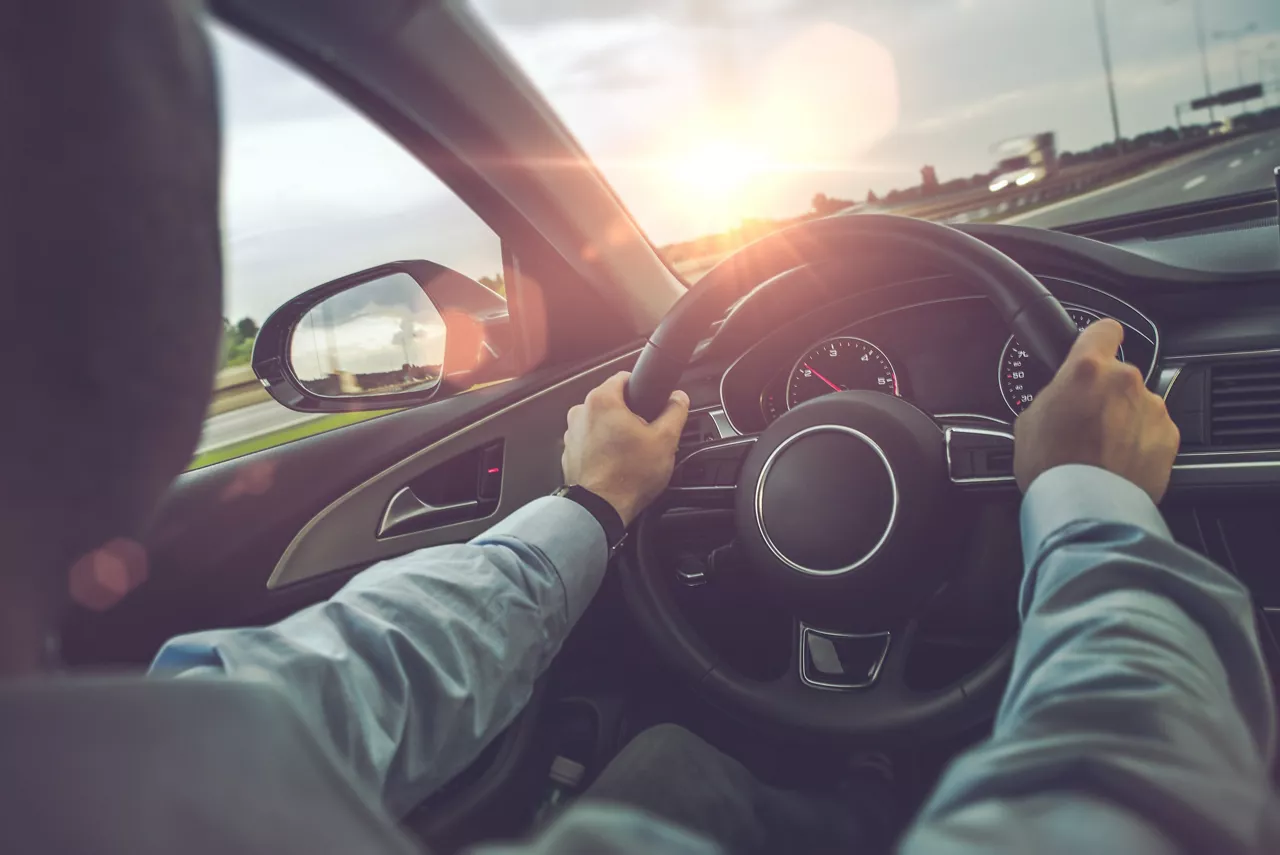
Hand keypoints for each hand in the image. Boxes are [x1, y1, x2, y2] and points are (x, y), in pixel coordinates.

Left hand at [562, 372, 689, 526]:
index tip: (652, 403)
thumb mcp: (665, 440)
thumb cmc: (628, 477)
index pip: (624, 378)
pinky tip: (617, 464)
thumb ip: (675, 412)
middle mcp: (580, 412)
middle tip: (646, 435)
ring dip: (615, 432)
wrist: (599, 510)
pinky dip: (602, 449)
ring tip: (632, 453)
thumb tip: (679, 399)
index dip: (642, 388)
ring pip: (600, 423)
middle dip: (630, 414)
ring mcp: (571, 434)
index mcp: (602, 400)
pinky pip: (590, 442)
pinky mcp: (569, 453)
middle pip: (612, 402)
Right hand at [1014, 319, 1179, 502]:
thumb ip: (1053, 395)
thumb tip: (1061, 397)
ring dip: (1124, 419)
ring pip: (1137, 403)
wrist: (1085, 507)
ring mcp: (1151, 408)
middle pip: (1119, 374)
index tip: (1097, 346)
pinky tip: (1119, 462)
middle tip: (1085, 422)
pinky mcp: (1169, 436)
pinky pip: (1153, 430)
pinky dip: (1140, 442)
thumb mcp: (1029, 420)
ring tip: (1102, 449)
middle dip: (1105, 393)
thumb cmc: (1053, 467)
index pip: (1104, 328)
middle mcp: (1125, 381)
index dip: (1099, 338)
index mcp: (1087, 369)